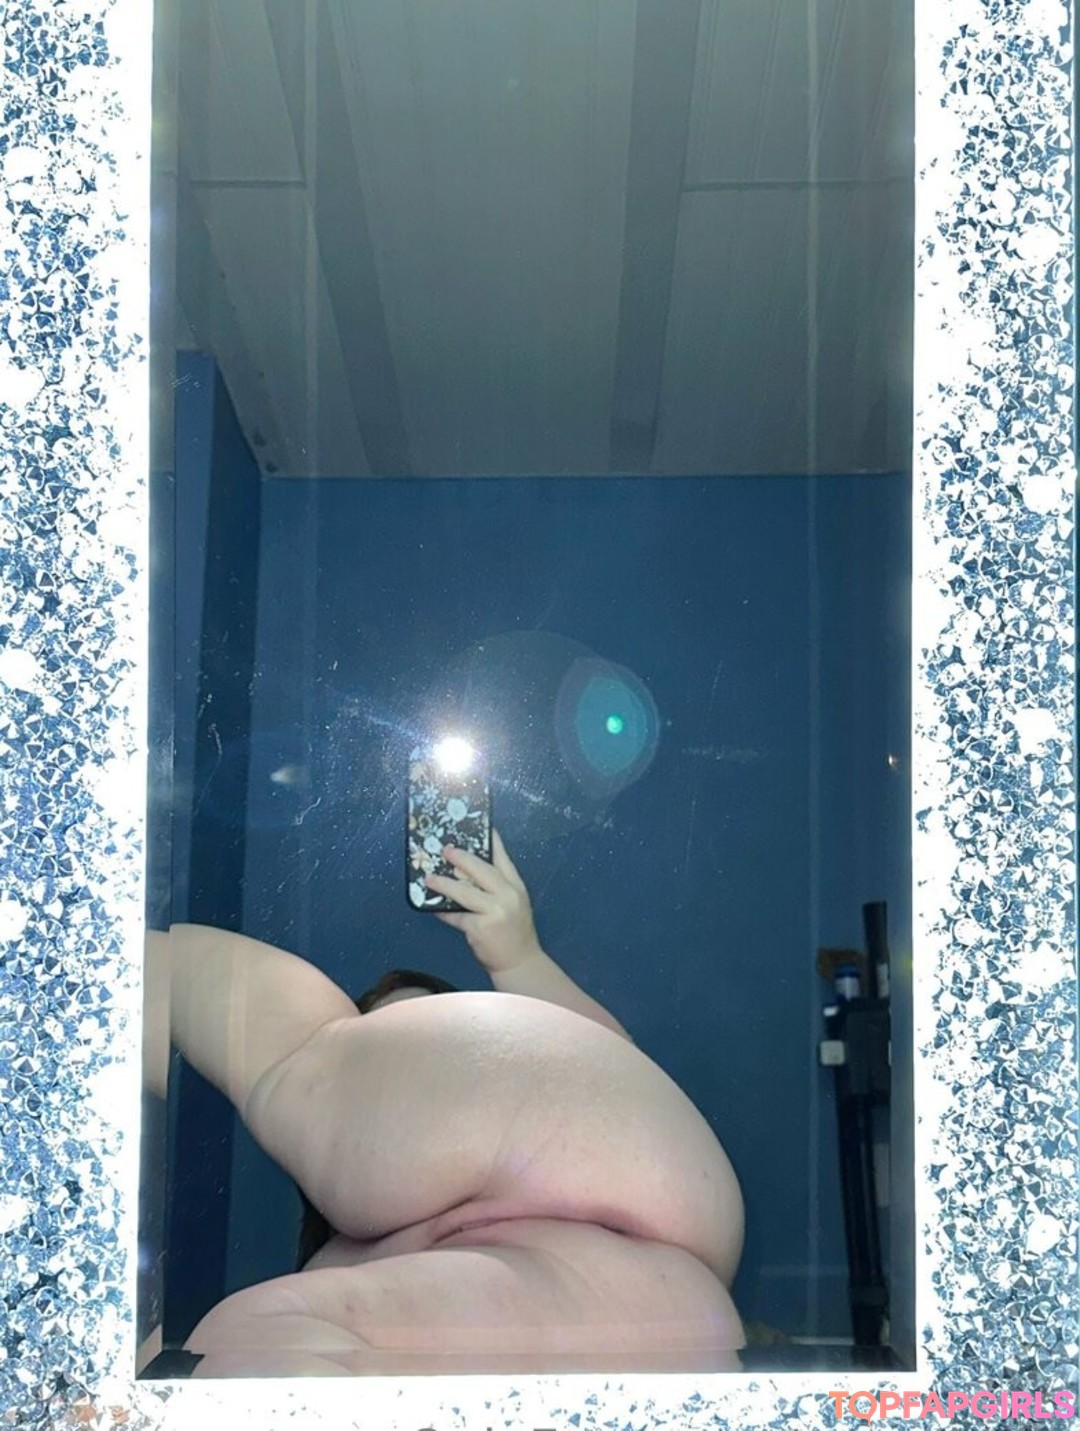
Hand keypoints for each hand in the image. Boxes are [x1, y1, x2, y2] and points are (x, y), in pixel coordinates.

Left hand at [425, 829, 541, 974]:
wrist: (520, 962)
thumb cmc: (513, 932)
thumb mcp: (512, 904)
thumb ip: (495, 889)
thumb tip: (463, 874)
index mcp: (516, 887)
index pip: (503, 859)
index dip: (492, 841)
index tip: (482, 826)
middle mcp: (508, 896)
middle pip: (481, 870)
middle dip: (462, 858)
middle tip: (446, 850)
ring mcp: (495, 911)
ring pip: (464, 892)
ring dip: (444, 885)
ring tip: (430, 879)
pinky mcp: (481, 927)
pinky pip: (456, 916)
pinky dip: (444, 913)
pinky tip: (434, 909)